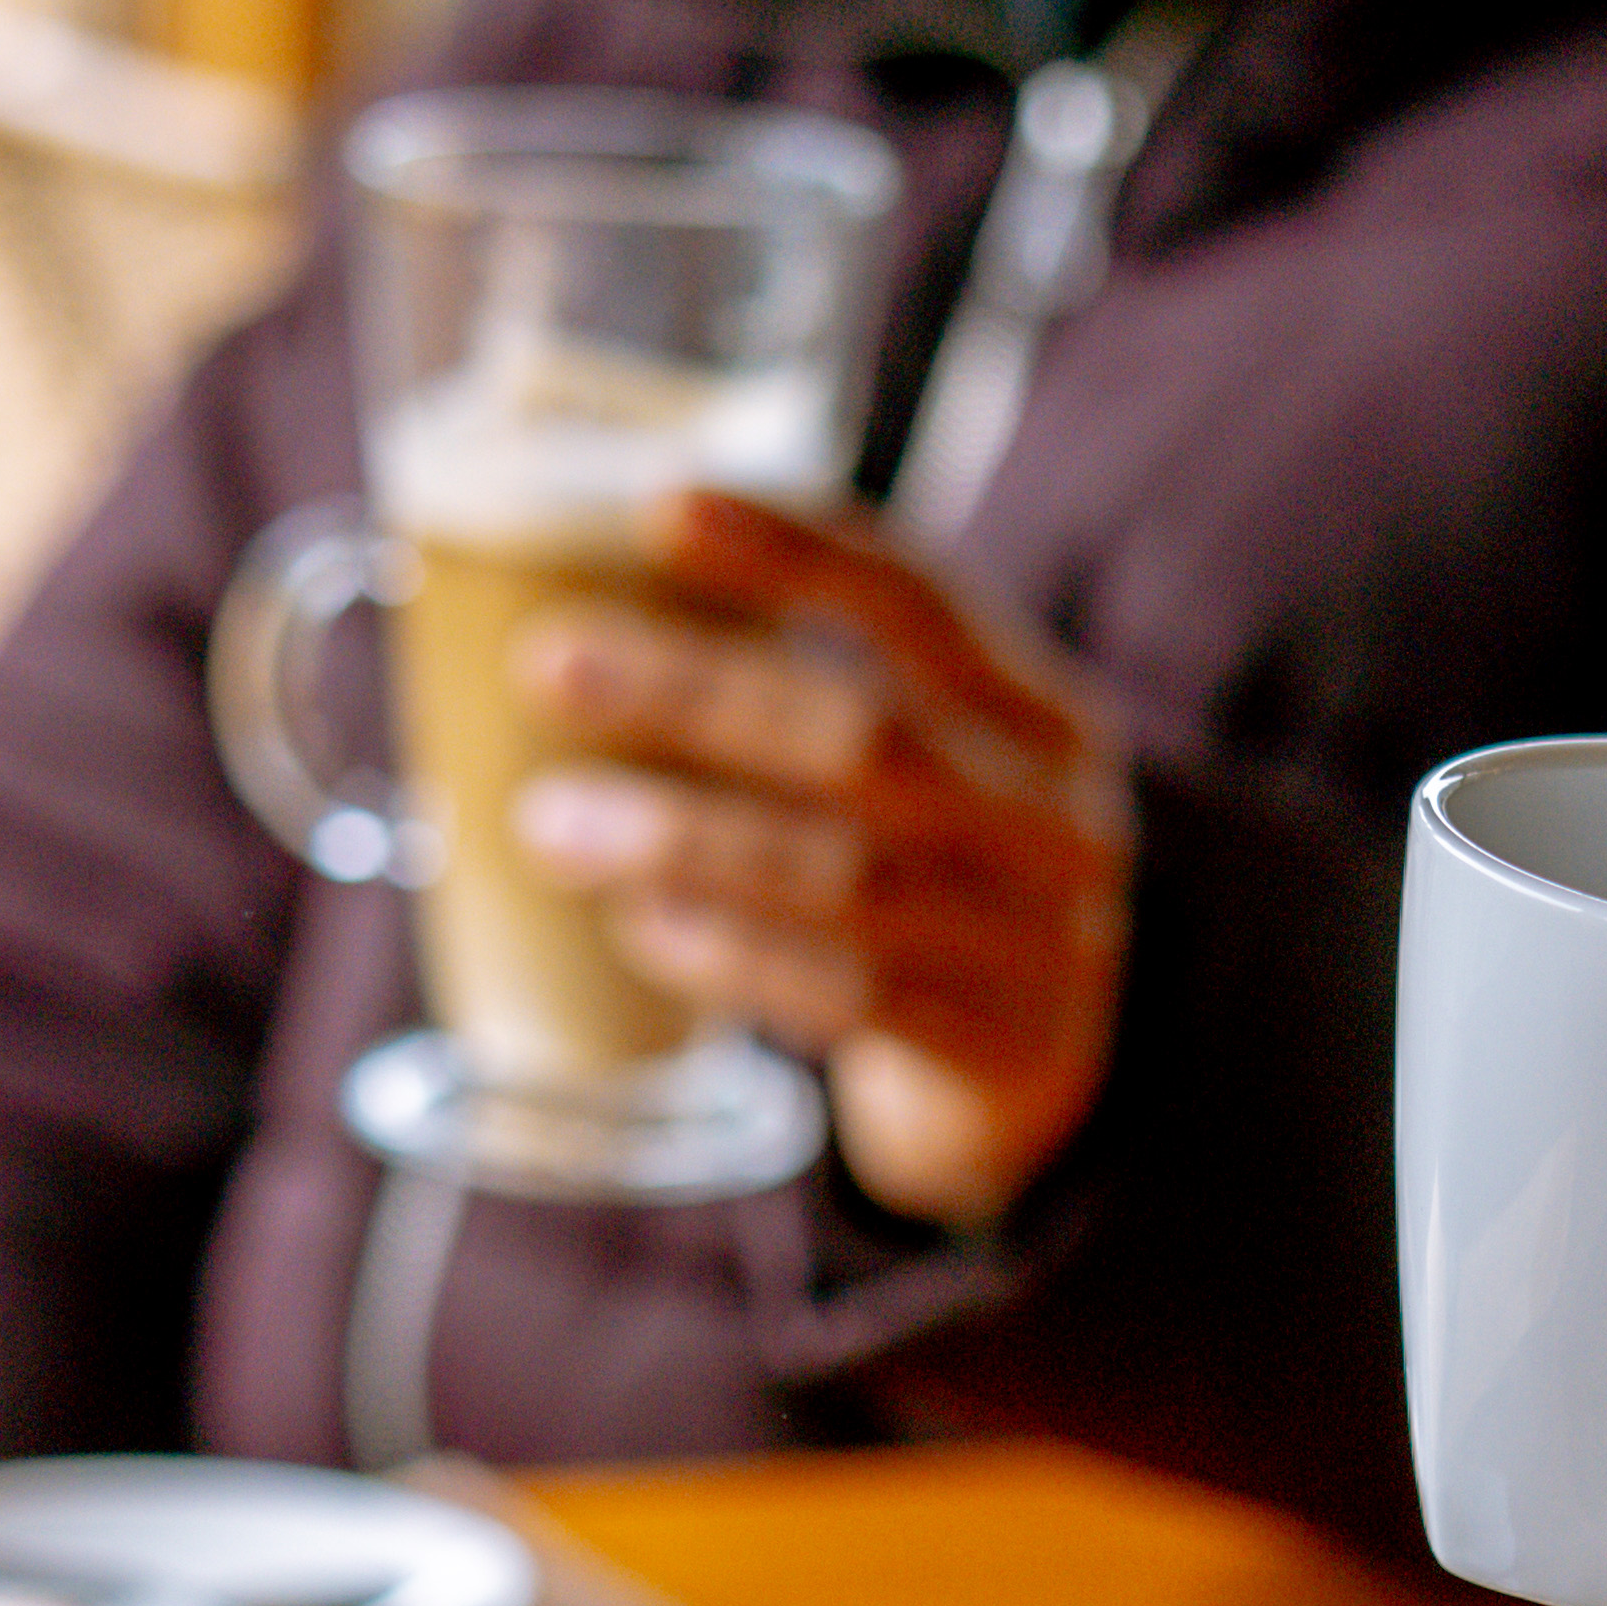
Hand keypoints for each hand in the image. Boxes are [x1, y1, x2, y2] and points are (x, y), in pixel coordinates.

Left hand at [509, 487, 1131, 1223]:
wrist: (1034, 1095)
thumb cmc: (928, 898)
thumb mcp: (922, 784)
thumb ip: (815, 709)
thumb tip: (595, 627)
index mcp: (1042, 715)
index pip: (920, 603)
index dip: (792, 552)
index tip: (661, 510)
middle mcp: (1057, 819)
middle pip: (867, 736)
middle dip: (696, 694)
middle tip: (549, 665)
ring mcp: (1041, 943)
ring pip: (844, 875)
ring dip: (680, 839)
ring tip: (550, 821)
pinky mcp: (1003, 1054)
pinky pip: (847, 995)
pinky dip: (727, 954)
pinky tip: (638, 925)